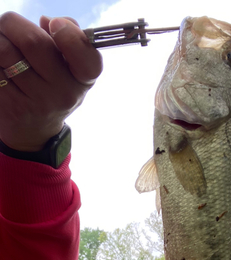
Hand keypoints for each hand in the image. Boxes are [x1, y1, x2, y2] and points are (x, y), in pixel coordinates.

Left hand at [0, 12, 102, 150]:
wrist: (35, 129)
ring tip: (3, 46)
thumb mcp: (70, 67)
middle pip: (33, 42)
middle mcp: (64, 93)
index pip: (86, 58)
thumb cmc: (52, 85)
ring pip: (4, 50)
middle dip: (14, 24)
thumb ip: (68, 39)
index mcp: (83, 79)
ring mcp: (38, 103)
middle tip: (10, 26)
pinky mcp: (12, 107)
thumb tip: (45, 22)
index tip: (55, 26)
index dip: (70, 36)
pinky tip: (1, 67)